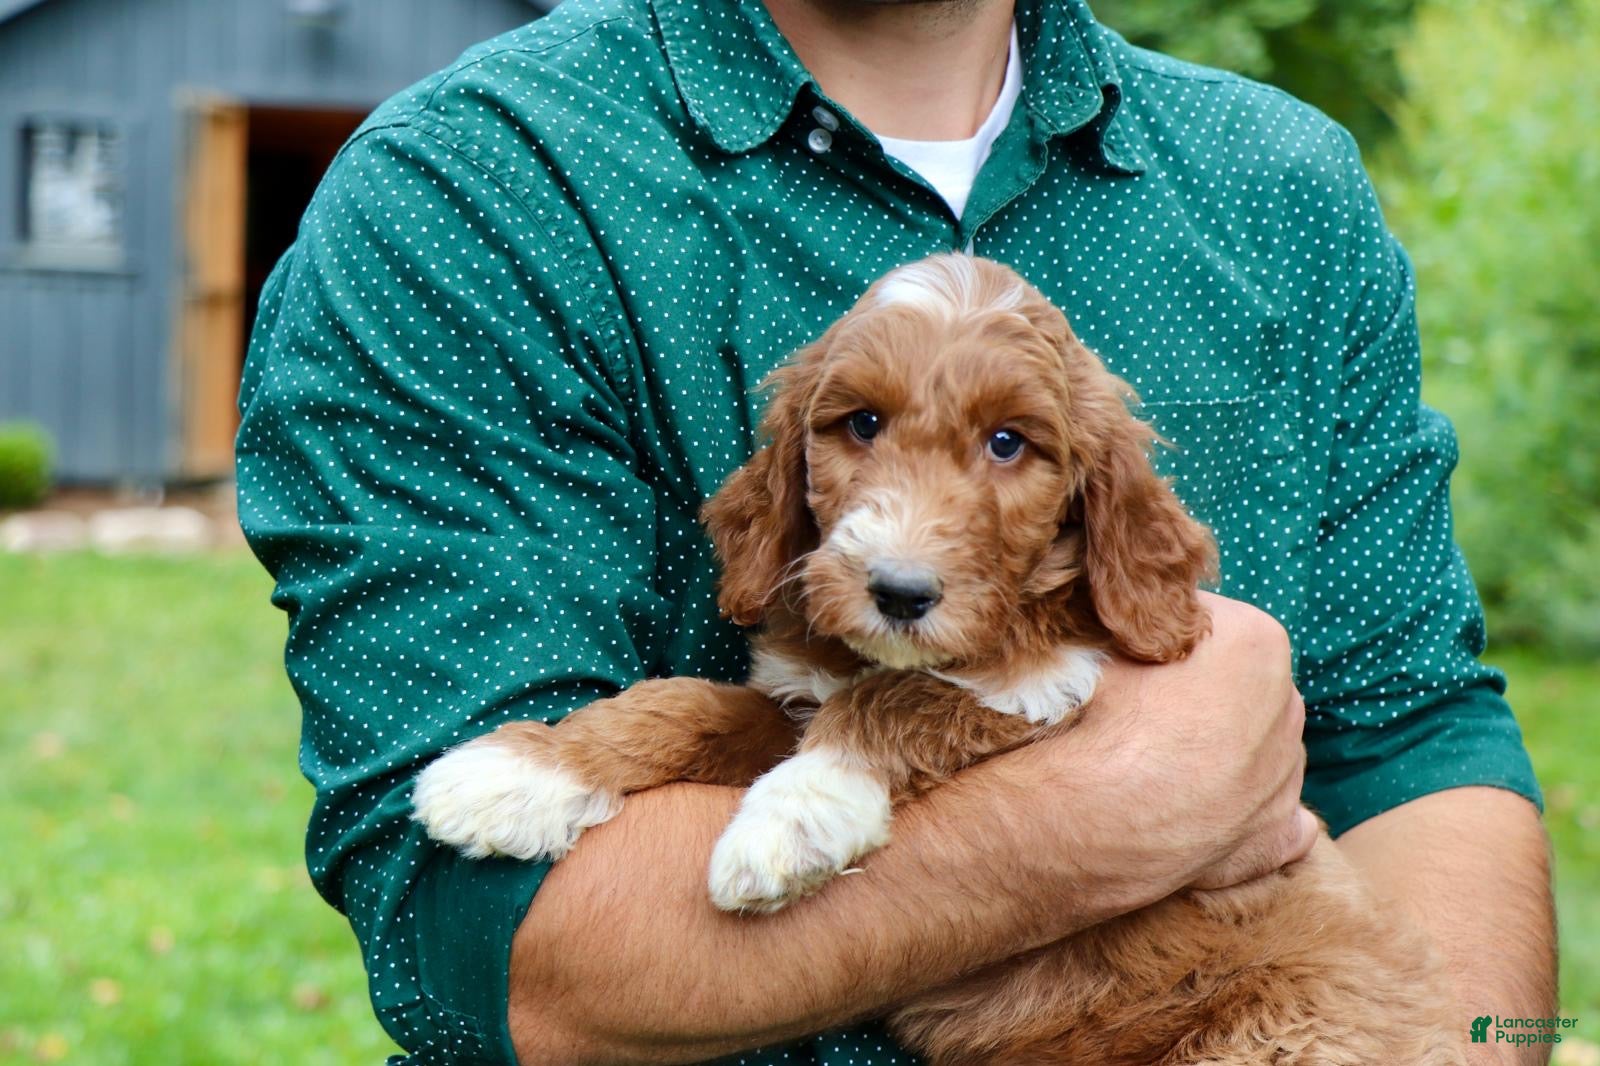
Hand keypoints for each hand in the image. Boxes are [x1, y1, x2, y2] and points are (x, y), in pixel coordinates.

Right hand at [1064, 592, 1316, 898]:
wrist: (1088, 821)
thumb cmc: (1096, 722)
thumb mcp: (1104, 642)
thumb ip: (1137, 626)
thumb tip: (1131, 619)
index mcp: (1256, 643)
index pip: (1209, 621)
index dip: (1164, 640)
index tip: (1130, 660)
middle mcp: (1287, 705)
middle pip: (1243, 685)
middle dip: (1204, 694)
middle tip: (1141, 715)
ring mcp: (1288, 775)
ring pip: (1258, 748)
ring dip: (1222, 752)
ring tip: (1160, 769)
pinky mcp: (1280, 836)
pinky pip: (1275, 816)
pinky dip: (1246, 814)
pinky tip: (1200, 812)